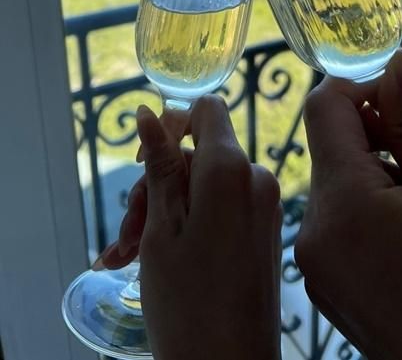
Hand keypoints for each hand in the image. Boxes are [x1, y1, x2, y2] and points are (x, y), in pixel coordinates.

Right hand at [97, 97, 281, 359]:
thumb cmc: (188, 303)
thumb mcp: (161, 228)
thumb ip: (160, 166)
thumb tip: (151, 113)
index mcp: (231, 169)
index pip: (207, 109)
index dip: (172, 125)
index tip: (144, 160)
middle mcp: (256, 180)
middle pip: (198, 155)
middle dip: (156, 185)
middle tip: (125, 234)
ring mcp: (264, 208)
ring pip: (205, 187)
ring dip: (163, 212)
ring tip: (127, 256)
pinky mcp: (264, 233)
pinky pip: (222, 210)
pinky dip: (188, 226)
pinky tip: (151, 259)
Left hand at [295, 49, 401, 359]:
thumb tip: (395, 64)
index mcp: (343, 212)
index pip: (324, 108)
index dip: (366, 87)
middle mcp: (315, 243)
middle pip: (330, 148)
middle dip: (380, 139)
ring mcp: (321, 274)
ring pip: (339, 185)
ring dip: (382, 178)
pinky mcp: (334, 293)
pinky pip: (342, 225)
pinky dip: (376, 212)